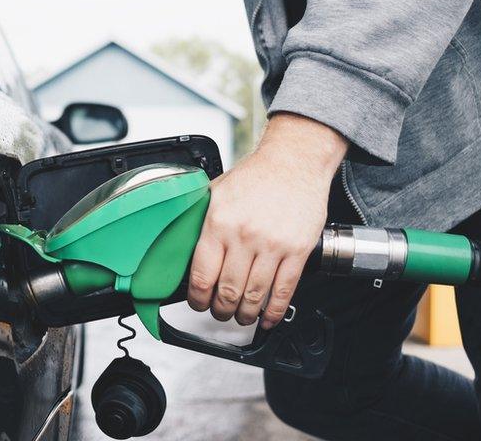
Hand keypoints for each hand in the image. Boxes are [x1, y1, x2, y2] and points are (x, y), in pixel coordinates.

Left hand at [187, 113, 347, 327]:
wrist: (294, 162)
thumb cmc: (256, 176)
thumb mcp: (216, 192)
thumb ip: (200, 220)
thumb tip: (183, 245)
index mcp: (218, 223)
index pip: (201, 275)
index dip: (197, 298)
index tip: (198, 302)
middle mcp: (244, 236)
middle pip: (227, 291)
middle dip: (220, 310)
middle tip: (219, 312)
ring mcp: (273, 245)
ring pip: (254, 296)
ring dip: (245, 314)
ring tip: (240, 316)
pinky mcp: (298, 251)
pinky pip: (284, 290)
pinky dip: (274, 311)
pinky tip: (268, 318)